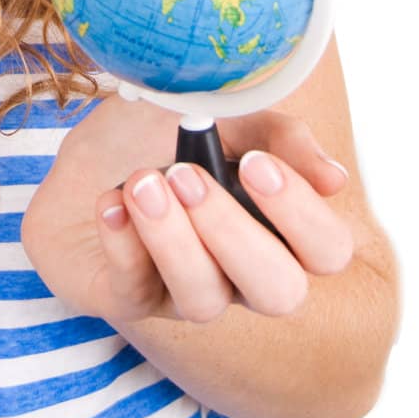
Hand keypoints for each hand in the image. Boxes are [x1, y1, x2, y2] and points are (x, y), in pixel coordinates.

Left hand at [20, 92, 353, 328]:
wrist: (83, 150)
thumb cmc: (163, 135)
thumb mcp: (224, 115)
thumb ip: (279, 137)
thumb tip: (335, 180)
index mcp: (278, 231)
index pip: (327, 250)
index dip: (302, 215)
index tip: (254, 163)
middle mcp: (240, 274)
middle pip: (279, 293)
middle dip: (235, 233)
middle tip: (187, 175)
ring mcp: (184, 292)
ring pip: (204, 302)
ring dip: (172, 238)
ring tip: (142, 182)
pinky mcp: (127, 297)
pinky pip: (133, 292)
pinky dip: (122, 243)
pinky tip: (110, 201)